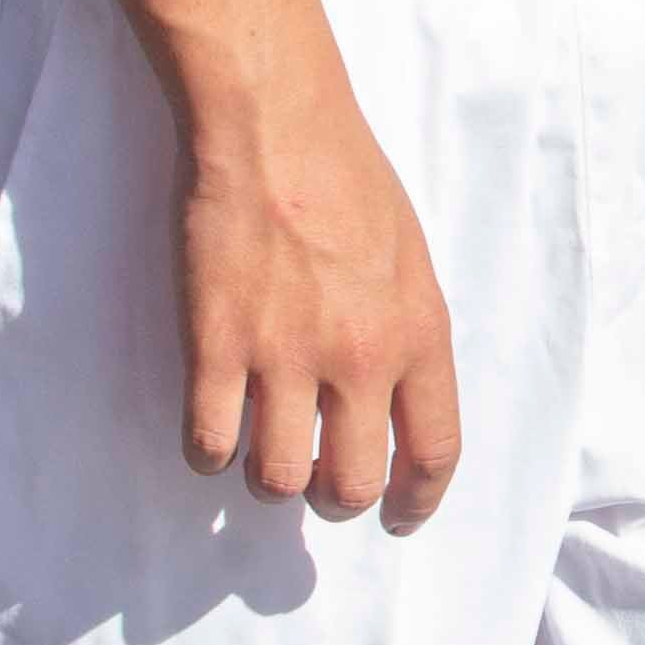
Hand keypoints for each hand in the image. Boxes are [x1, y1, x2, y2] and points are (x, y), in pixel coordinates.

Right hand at [173, 58, 459, 531]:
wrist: (275, 126)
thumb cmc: (347, 178)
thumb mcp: (409, 259)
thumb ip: (405, 335)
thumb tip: (394, 403)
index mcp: (419, 332)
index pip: (435, 450)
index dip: (417, 500)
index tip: (400, 518)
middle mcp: (361, 357)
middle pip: (351, 485)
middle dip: (334, 498)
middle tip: (317, 482)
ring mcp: (286, 356)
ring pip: (278, 481)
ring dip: (269, 479)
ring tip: (263, 447)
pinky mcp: (218, 347)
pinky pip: (210, 445)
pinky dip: (210, 453)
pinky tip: (213, 426)